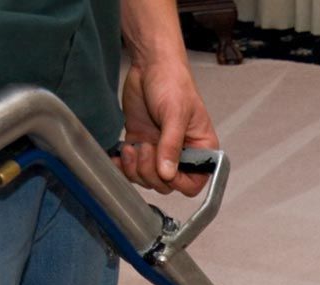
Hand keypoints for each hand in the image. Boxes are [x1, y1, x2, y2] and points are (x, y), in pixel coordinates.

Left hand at [117, 61, 217, 195]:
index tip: (165, 169)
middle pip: (167, 185)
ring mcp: (159, 151)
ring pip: (147, 179)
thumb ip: (171, 146)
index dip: (178, 182)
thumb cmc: (173, 83)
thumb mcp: (175, 114)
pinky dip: (122, 166)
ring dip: (136, 169)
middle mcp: (181, 154)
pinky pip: (131, 168)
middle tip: (146, 147)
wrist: (150, 65)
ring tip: (133, 147)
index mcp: (200, 150)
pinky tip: (119, 156)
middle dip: (151, 171)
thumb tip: (167, 174)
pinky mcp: (141, 144)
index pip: (193, 183)